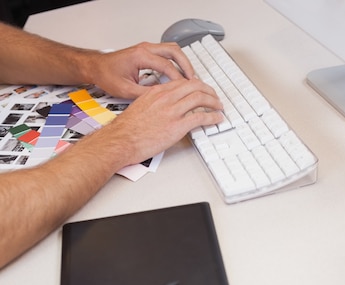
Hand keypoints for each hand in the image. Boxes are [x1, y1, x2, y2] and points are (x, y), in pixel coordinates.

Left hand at [88, 42, 195, 98]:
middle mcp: (145, 49)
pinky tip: (179, 75)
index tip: (186, 89)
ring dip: (183, 62)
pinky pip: (167, 54)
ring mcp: (147, 49)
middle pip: (174, 51)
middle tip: (194, 80)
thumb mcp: (125, 90)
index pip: (166, 65)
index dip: (178, 78)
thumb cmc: (107, 75)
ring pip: (172, 50)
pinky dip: (176, 63)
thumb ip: (144, 94)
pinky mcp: (147, 53)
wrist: (96, 67)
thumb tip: (160, 99)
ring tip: (190, 78)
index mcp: (141, 56)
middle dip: (186, 66)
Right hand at [100, 78, 223, 167]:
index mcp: (156, 92)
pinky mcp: (177, 126)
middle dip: (208, 90)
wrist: (121, 140)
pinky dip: (212, 117)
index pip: (182, 82)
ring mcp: (173, 111)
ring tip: (219, 106)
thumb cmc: (127, 128)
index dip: (195, 85)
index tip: (201, 89)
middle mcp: (166, 98)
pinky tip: (217, 118)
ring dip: (214, 102)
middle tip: (214, 96)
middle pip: (194, 86)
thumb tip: (162, 108)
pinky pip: (201, 117)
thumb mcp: (140, 107)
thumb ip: (154, 103)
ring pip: (200, 98)